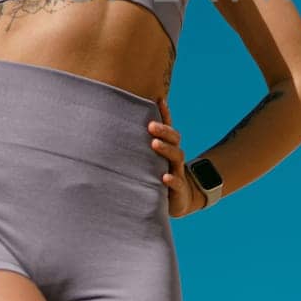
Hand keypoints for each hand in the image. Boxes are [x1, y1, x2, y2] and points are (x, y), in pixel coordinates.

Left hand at [151, 96, 202, 217]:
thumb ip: (141, 145)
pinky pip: (177, 183)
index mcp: (168, 148)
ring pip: (177, 156)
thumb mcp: (151, 160)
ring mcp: (177, 172)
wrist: (180, 199)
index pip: (168, 128)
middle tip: (151, 125)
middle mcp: (174, 157)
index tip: (159, 100)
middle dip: (164, 131)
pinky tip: (164, 177)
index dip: (165, 114)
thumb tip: (119, 125)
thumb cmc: (159, 175)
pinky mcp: (178, 190)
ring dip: (166, 149)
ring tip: (154, 144)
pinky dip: (171, 180)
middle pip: (174, 139)